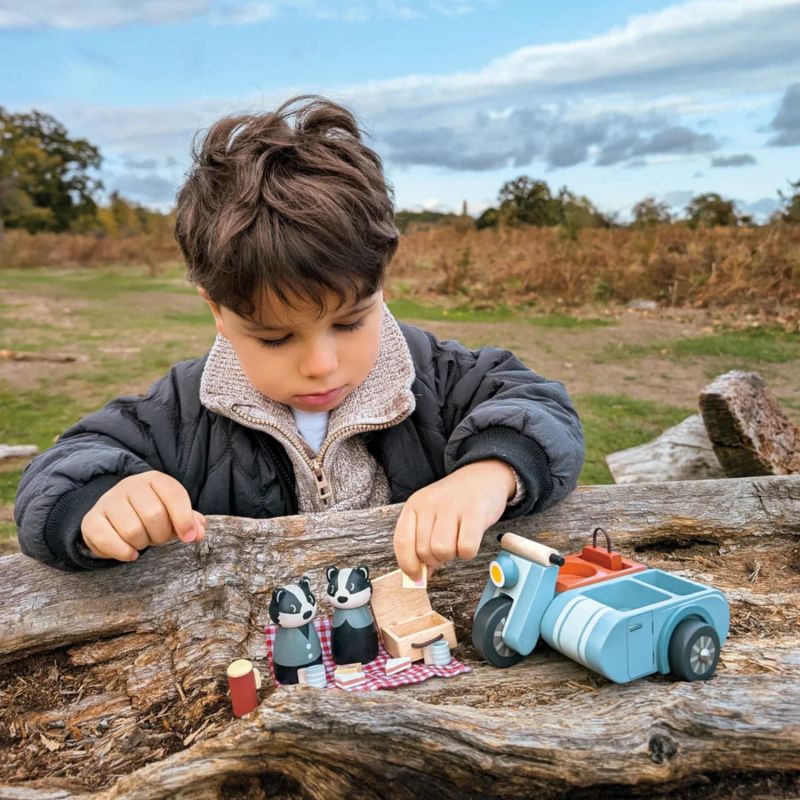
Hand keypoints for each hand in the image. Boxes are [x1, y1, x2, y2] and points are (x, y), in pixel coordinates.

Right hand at [81, 470, 204, 560]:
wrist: (116, 514)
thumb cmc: (152, 514)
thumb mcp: (174, 514)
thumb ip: (191, 522)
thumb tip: (198, 533)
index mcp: (155, 480)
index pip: (174, 495)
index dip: (184, 519)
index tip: (189, 538)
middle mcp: (130, 486)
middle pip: (153, 515)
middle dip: (161, 535)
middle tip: (157, 538)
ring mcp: (108, 501)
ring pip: (132, 530)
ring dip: (142, 544)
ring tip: (142, 541)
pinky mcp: (91, 520)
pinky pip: (107, 540)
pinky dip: (122, 552)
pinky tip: (130, 553)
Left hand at [393, 459, 515, 579]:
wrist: (483, 475)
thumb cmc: (455, 502)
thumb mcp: (432, 516)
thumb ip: (422, 543)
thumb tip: (419, 577)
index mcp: (414, 505)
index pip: (402, 541)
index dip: (407, 564)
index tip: (416, 576)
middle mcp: (430, 503)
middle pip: (424, 551)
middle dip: (436, 559)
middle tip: (447, 547)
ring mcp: (452, 506)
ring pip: (442, 550)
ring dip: (452, 555)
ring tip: (458, 541)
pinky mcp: (474, 512)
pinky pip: (466, 547)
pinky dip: (468, 552)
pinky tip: (471, 540)